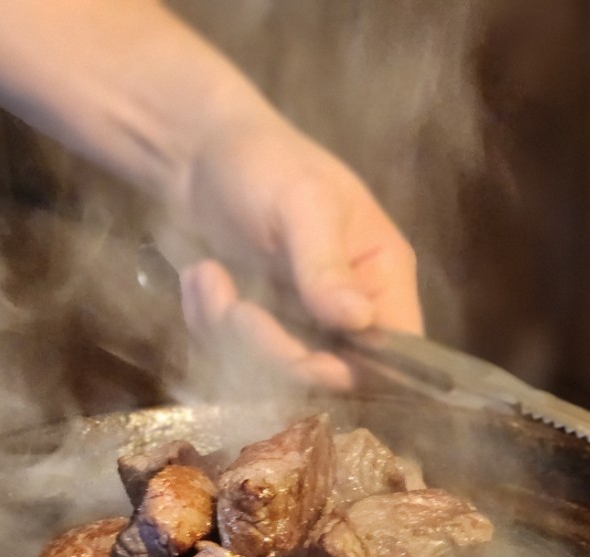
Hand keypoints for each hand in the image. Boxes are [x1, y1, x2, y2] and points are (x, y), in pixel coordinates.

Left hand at [169, 117, 422, 389]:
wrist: (196, 150)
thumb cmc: (265, 161)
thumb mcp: (300, 203)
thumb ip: (326, 265)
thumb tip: (360, 321)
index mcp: (383, 276)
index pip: (394, 352)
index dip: (351, 369)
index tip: (298, 356)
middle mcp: (350, 311)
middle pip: (330, 374)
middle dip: (273, 352)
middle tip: (232, 310)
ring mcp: (303, 323)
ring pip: (277, 374)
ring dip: (230, 336)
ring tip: (206, 277)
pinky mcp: (259, 328)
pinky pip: (238, 358)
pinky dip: (209, 326)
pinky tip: (200, 279)